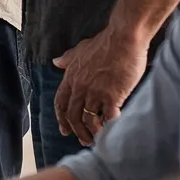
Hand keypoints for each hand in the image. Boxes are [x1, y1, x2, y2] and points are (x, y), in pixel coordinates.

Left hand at [52, 27, 148, 145]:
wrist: (123, 39)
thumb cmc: (104, 43)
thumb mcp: (80, 49)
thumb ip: (68, 59)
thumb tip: (56, 62)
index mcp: (71, 77)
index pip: (60, 103)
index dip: (61, 118)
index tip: (65, 130)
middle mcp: (80, 87)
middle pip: (73, 116)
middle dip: (77, 131)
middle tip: (83, 140)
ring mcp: (95, 92)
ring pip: (89, 120)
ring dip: (92, 133)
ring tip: (98, 139)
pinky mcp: (111, 96)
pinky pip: (107, 118)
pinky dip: (109, 127)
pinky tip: (113, 130)